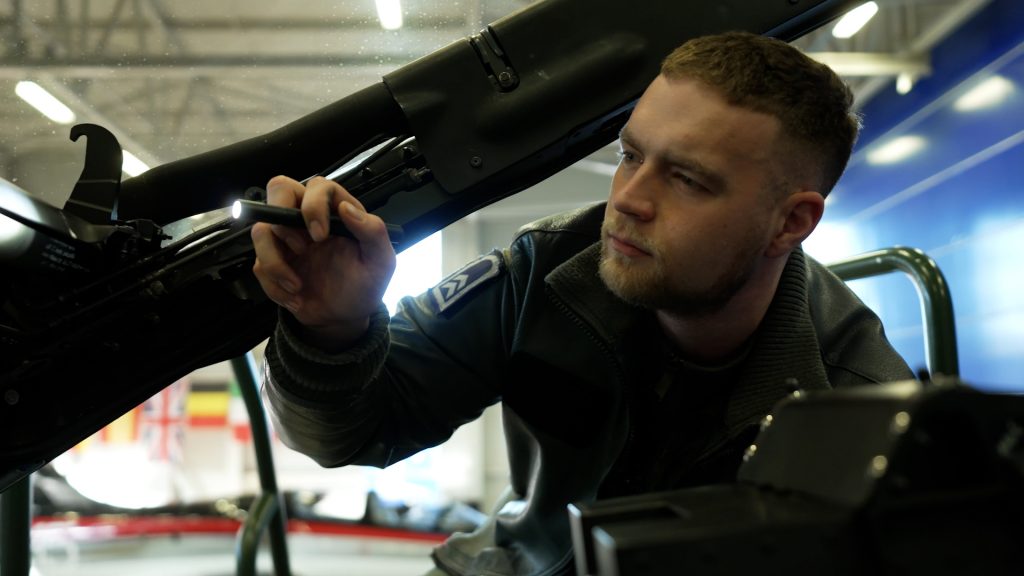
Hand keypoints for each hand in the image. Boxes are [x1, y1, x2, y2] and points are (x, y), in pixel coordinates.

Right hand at [251, 175, 395, 348]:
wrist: (344, 318)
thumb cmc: (365, 286)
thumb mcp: (381, 262)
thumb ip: (373, 232)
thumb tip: (346, 208)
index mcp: (336, 213)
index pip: (318, 187)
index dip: (314, 204)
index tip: (320, 235)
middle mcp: (307, 220)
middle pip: (279, 189)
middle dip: (282, 217)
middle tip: (301, 248)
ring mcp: (285, 239)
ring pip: (261, 230)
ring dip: (275, 262)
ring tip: (297, 286)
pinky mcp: (271, 261)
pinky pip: (258, 265)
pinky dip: (275, 286)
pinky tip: (295, 298)